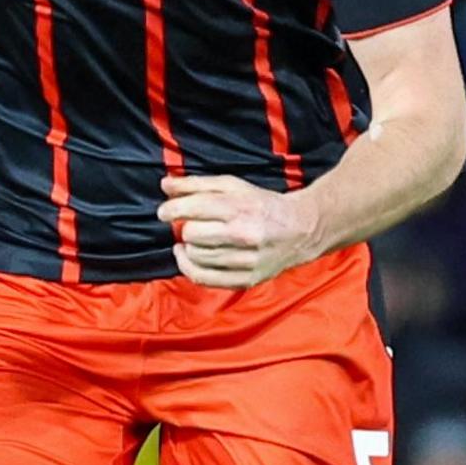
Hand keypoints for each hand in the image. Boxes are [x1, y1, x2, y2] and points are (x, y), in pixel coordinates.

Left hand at [158, 174, 321, 288]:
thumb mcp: (233, 186)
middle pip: (192, 234)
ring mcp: (246, 260)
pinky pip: (204, 279)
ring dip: (188, 248)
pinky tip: (189, 257)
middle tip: (190, 225)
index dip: (171, 210)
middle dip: (185, 228)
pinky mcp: (247, 279)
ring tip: (193, 240)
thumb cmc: (262, 204)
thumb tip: (165, 186)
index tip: (164, 212)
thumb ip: (197, 184)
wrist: (301, 229)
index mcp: (240, 207)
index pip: (194, 208)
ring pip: (196, 257)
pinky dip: (190, 268)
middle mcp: (244, 234)